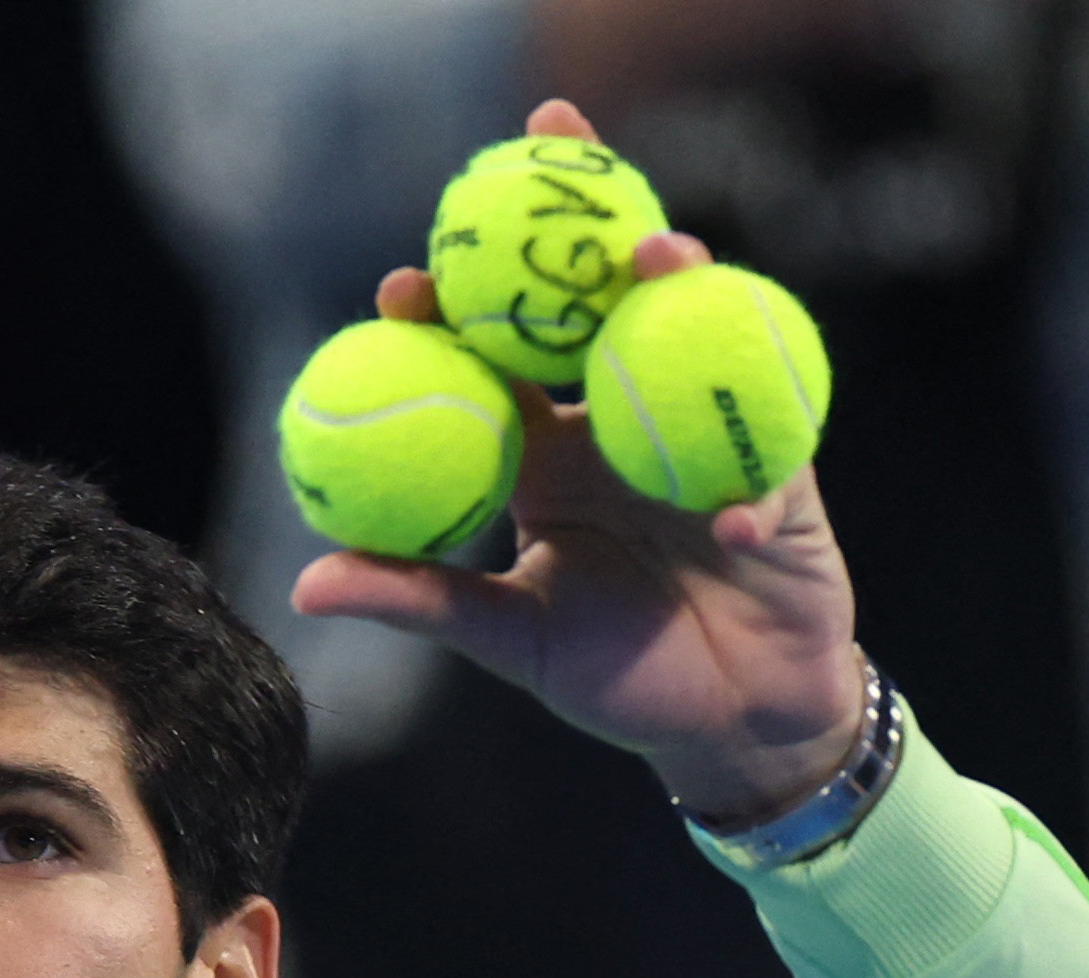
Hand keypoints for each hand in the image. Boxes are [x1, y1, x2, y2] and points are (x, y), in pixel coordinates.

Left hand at [290, 98, 865, 824]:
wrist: (735, 719)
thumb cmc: (618, 675)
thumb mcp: (508, 638)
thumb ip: (420, 600)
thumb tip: (305, 586)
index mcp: (547, 453)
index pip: (493, 358)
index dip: (450, 311)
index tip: (401, 285)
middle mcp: (619, 424)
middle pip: (594, 303)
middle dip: (573, 224)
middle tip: (540, 148)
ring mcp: (702, 432)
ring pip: (691, 336)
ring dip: (679, 291)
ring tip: (657, 260)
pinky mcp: (783, 470)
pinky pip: (766, 458)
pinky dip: (743, 485)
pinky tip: (724, 519)